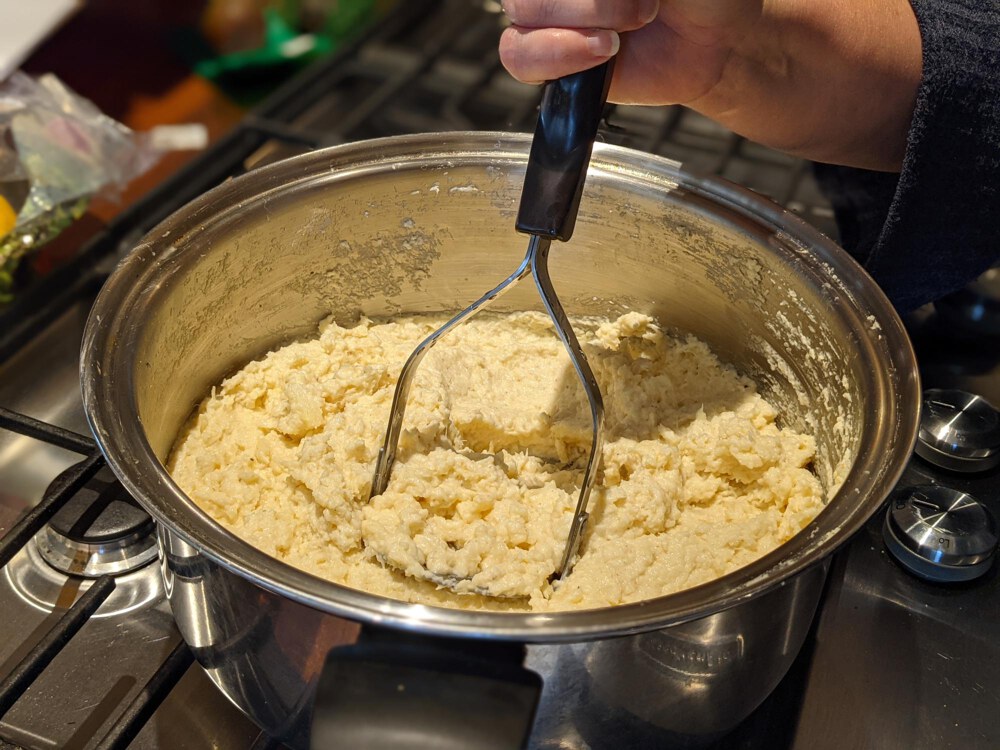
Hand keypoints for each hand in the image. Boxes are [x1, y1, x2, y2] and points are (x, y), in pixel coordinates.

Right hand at [499, 0, 921, 170]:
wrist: (738, 42)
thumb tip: (613, 9)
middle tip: (643, 2)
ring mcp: (556, 11)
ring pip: (518, 13)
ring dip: (574, 17)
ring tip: (634, 22)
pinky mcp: (560, 57)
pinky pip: (519, 56)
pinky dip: (552, 55)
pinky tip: (601, 51)